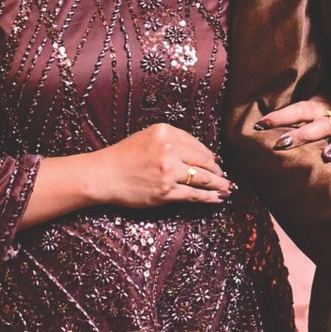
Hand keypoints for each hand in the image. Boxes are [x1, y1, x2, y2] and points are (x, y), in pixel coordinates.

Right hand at [94, 123, 232, 208]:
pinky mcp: (166, 192)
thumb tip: (203, 155)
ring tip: (226, 188)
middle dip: (217, 171)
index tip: (216, 162)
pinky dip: (208, 197)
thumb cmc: (123, 156)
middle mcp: (169, 150)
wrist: (104, 175)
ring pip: (202, 179)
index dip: (210, 156)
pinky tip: (216, 198)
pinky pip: (194, 195)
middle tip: (224, 177)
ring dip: (218, 185)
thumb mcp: (148, 136)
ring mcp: (168, 172)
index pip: (197, 144)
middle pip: (204, 161)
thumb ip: (173, 141)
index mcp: (165, 132)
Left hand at [250, 98, 330, 163]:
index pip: (296, 110)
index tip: (260, 125)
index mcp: (315, 105)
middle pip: (317, 125)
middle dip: (301, 135)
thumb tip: (258, 125)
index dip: (279, 117)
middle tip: (282, 144)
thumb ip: (287, 115)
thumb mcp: (304, 104)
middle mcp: (330, 116)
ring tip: (327, 156)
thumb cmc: (315, 106)